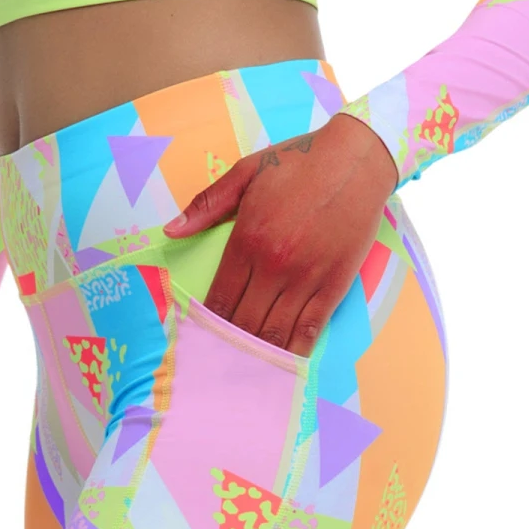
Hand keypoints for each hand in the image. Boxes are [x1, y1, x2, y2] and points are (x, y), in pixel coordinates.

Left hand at [162, 111, 398, 355]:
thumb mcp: (246, 172)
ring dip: (258, 353)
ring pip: (275, 331)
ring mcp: (306, 278)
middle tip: (217, 360)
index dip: (206, 322)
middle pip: (244, 321)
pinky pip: (311, 328)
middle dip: (228, 344)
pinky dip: (295, 349)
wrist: (356, 160)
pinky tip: (284, 361)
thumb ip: (206, 204)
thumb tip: (171, 230)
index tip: (199, 336)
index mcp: (247, 239)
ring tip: (244, 368)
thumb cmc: (299, 162)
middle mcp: (274, 265)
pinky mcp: (335, 284)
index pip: (219, 297)